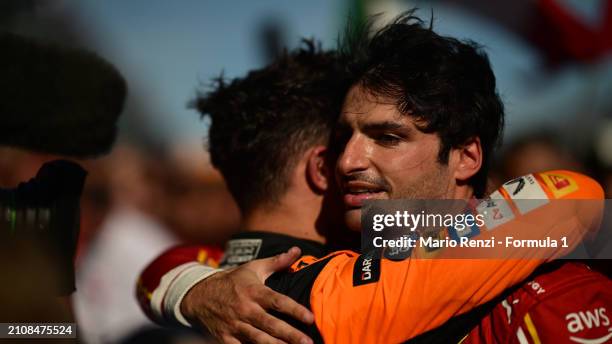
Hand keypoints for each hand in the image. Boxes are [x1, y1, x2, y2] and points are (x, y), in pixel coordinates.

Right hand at [182, 247, 313, 343]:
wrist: (199, 295)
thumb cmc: (233, 280)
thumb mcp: (254, 268)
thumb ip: (277, 261)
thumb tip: (297, 250)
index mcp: (253, 291)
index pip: (278, 301)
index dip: (295, 310)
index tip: (311, 318)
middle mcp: (245, 309)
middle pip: (271, 324)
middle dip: (290, 335)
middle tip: (308, 342)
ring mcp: (234, 325)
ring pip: (258, 339)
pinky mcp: (225, 338)